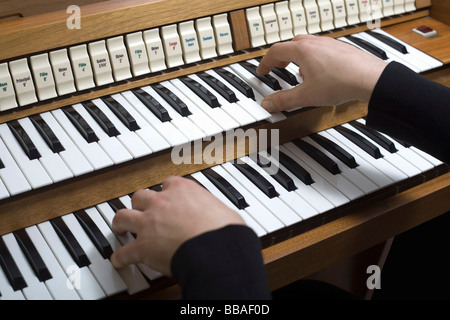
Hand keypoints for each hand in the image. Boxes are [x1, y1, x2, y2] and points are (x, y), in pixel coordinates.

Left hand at [110, 176, 244, 275]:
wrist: (215, 249)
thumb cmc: (224, 231)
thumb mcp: (224, 211)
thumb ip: (215, 211)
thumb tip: (225, 219)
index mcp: (183, 190)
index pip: (168, 183)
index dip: (166, 190)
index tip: (166, 194)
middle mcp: (161, 203)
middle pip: (140, 196)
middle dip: (140, 203)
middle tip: (141, 209)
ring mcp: (148, 224)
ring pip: (123, 217)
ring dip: (120, 223)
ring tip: (120, 227)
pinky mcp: (143, 247)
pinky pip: (124, 252)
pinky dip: (120, 257)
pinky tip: (119, 260)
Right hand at [257, 34, 387, 111]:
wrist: (370, 79)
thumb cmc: (340, 82)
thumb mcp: (305, 96)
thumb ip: (284, 100)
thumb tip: (269, 103)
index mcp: (302, 50)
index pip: (276, 51)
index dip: (266, 62)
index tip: (263, 70)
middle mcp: (316, 43)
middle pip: (292, 44)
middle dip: (283, 56)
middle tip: (279, 67)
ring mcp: (331, 45)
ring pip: (309, 46)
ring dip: (299, 57)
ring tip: (301, 73)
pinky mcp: (343, 50)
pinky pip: (323, 50)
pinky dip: (315, 59)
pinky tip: (321, 75)